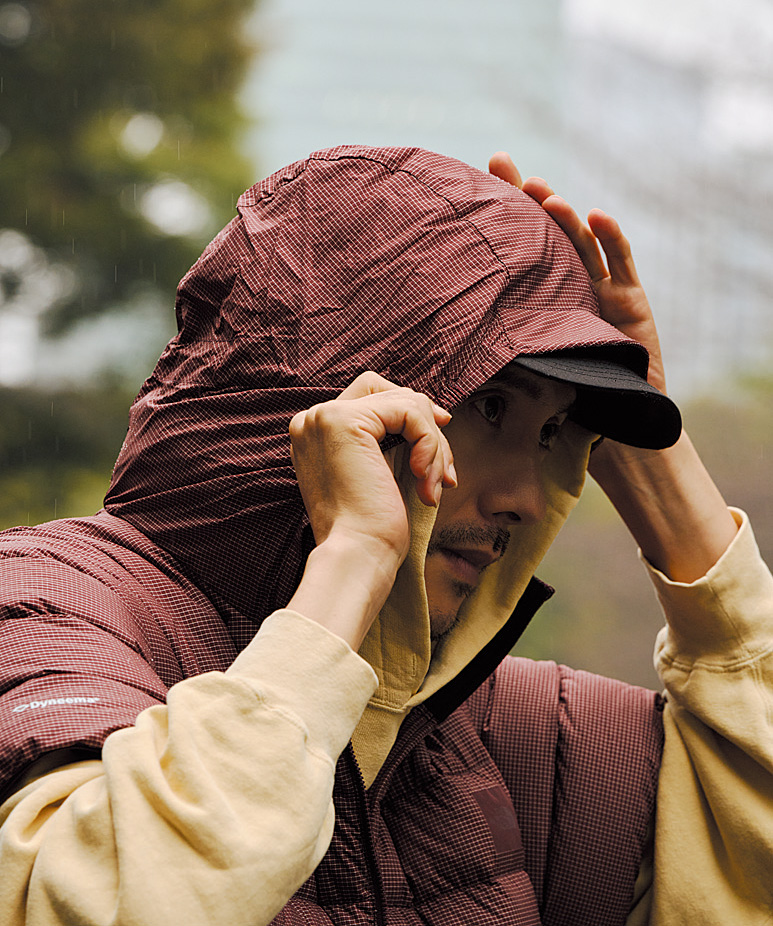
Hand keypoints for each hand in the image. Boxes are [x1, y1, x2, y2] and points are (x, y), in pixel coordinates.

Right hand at [287, 373, 455, 647]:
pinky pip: (410, 412)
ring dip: (433, 444)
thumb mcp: (380, 473)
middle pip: (389, 393)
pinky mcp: (346, 422)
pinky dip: (429, 444)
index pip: (370, 396)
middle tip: (445, 467)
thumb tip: (436, 411)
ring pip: (405, 403)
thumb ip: (392, 439)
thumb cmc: (370, 529)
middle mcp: (312, 419)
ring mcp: (325, 417)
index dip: (409, 410)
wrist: (356, 556)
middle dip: (426, 425)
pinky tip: (425, 479)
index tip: (439, 432)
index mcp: (314, 433)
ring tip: (435, 484)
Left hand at [489, 153, 737, 580]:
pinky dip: (610, 239)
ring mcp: (600, 293)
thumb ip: (481, 352)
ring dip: (560, 214)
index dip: (493, 217)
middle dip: (523, 198)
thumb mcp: (511, 373)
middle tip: (500, 166)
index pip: (511, 251)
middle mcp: (567, 289)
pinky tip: (594, 215)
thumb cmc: (559, 406)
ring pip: (579, 244)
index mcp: (535, 300)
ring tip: (539, 191)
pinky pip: (622, 266)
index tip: (465, 184)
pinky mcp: (630, 304)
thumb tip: (416, 347)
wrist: (609, 432)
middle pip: (543, 235)